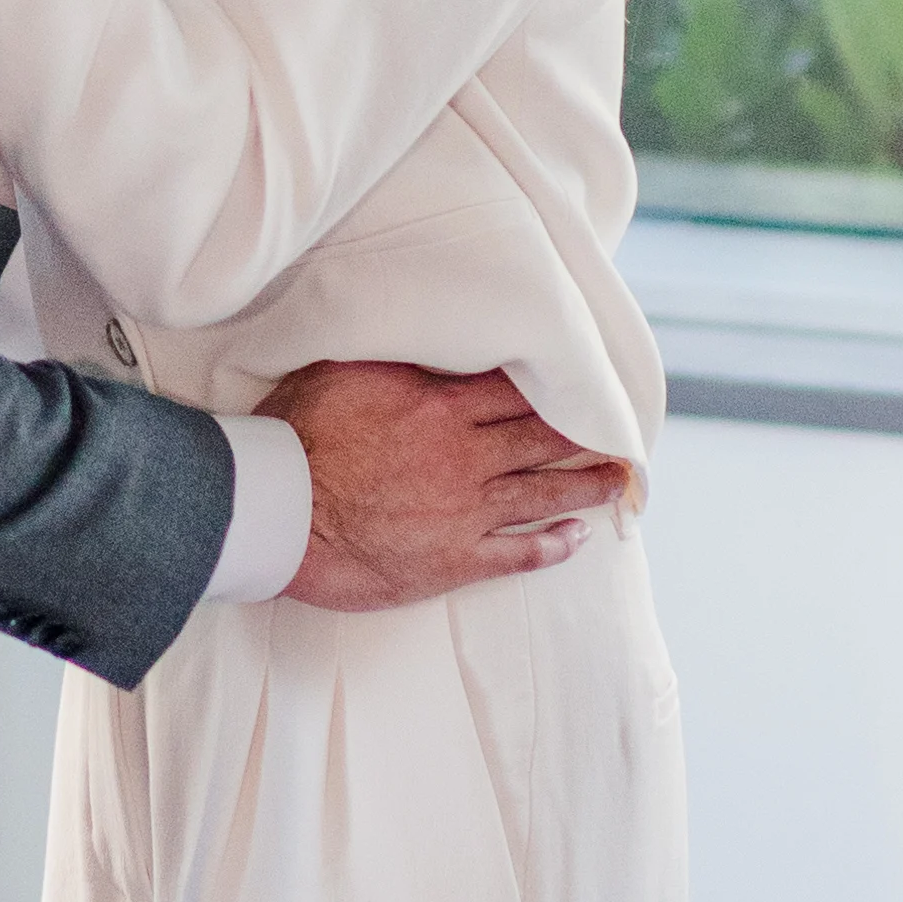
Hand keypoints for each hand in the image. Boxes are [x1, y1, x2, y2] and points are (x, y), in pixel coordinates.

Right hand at [271, 360, 629, 611]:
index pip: (518, 392)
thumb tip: (426, 342)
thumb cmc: (297, 436)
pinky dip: (553, 547)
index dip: (559, 389)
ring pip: (542, 495)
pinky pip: (518, 554)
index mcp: (443, 408)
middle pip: (543, 440)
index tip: (588, 385)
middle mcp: (466, 457)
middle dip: (588, 436)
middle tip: (625, 434)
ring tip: (618, 480)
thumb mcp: (344, 373)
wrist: (278, 510)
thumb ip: (396, 363)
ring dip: (586, 487)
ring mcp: (464, 511)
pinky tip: (577, 540)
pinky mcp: (453, 560)